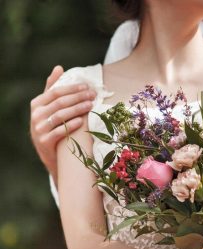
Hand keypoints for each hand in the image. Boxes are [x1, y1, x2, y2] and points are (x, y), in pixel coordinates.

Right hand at [30, 65, 96, 180]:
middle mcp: (36, 115)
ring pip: (60, 115)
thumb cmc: (51, 125)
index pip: (55, 91)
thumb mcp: (49, 107)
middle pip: (60, 102)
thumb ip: (52, 88)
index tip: (87, 86)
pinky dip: (70, 125)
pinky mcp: (44, 141)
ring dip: (77, 109)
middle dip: (78, 97)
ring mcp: (39, 128)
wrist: (49, 154)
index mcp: (37, 103)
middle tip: (93, 95)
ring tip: (91, 106)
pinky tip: (81, 121)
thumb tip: (59, 67)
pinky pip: (59, 131)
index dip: (72, 88)